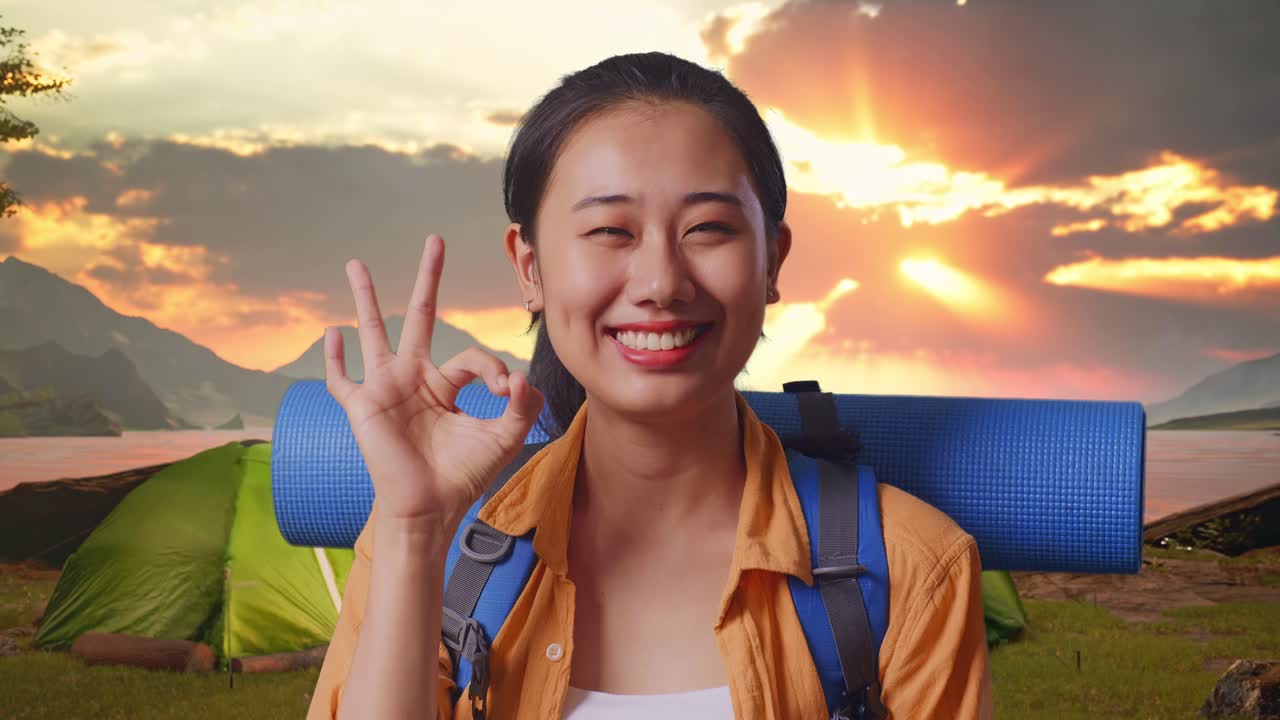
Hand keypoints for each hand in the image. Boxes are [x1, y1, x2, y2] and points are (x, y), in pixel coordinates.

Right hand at [324, 233, 544, 523]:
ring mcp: (385, 389)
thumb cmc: (463, 476)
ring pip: (374, 333)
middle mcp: (415, 378)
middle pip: (421, 317)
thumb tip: (522, 377)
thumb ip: (521, 407)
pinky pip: (342, 380)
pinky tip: (333, 333)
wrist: (429, 509)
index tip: (507, 391)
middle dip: (428, 279)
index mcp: (446, 384)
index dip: (493, 368)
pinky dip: (335, 359)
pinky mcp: (362, 407)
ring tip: (356, 264)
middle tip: (435, 241)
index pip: (471, 357)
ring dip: (366, 298)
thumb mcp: (503, 439)